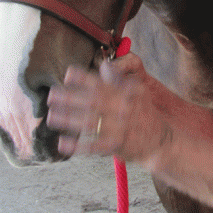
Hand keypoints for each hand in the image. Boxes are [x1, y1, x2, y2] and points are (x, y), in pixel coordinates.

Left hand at [46, 54, 165, 163]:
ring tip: (51, 117)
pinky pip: (93, 146)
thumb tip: (103, 65)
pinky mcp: (117, 146)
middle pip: (92, 102)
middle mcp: (122, 108)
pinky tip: (62, 143)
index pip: (103, 83)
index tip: (67, 75)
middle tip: (50, 96)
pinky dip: (77, 146)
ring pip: (90, 123)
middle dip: (70, 98)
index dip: (84, 78)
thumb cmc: (144, 113)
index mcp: (125, 93)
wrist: (161, 141)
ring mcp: (119, 128)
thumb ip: (119, 79)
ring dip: (69, 120)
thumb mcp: (138, 91)